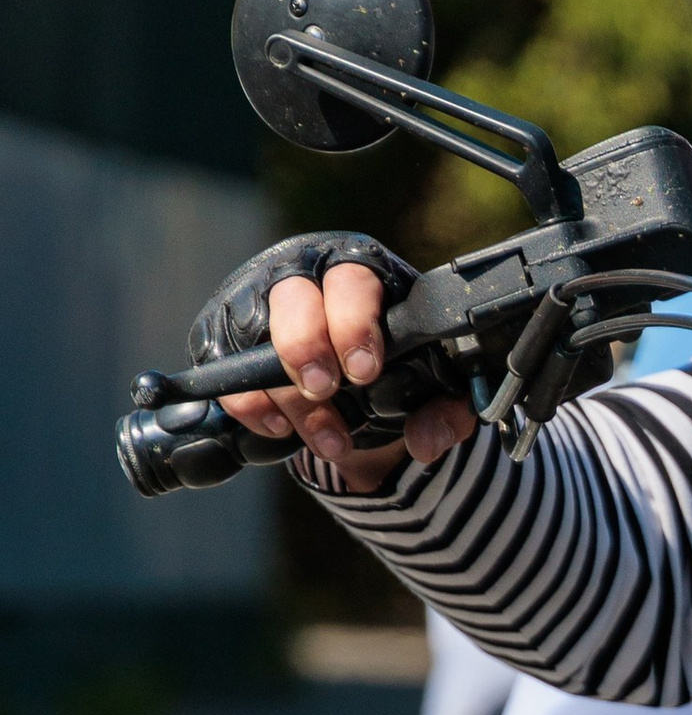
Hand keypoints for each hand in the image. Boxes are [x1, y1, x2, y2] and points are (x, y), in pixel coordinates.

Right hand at [219, 258, 476, 487]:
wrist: (351, 373)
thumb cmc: (396, 363)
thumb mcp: (436, 387)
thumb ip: (446, 412)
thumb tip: (427, 442)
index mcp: (363, 271)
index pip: (352, 280)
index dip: (354, 325)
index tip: (365, 373)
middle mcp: (306, 274)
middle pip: (293, 297)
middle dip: (305, 348)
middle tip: (323, 391)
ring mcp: (259, 299)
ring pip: (255, 336)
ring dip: (284, 395)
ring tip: (322, 439)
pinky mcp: (226, 331)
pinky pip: (222, 365)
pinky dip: (249, 404)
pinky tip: (280, 429)